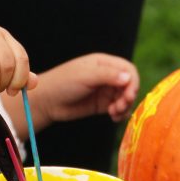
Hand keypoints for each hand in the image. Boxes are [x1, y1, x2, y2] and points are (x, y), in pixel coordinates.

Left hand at [6, 53, 138, 134]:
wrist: (47, 102)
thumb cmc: (63, 83)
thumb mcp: (86, 76)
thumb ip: (107, 76)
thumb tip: (129, 78)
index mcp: (104, 63)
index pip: (128, 69)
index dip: (132, 81)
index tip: (129, 94)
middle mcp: (107, 76)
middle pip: (129, 85)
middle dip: (128, 96)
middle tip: (120, 106)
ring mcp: (105, 90)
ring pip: (125, 98)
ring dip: (124, 106)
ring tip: (114, 112)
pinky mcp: (102, 105)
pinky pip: (119, 108)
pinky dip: (120, 113)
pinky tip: (113, 117)